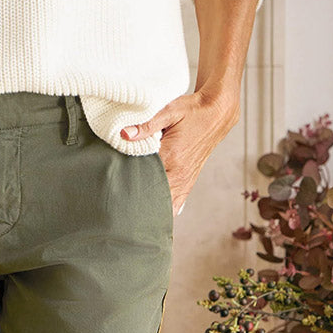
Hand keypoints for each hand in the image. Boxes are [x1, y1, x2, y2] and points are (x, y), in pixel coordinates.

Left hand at [120, 87, 240, 217]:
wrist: (217, 113)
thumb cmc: (193, 111)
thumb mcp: (170, 112)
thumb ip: (146, 125)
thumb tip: (124, 134)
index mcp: (171, 156)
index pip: (144, 176)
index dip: (129, 184)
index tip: (115, 192)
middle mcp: (179, 173)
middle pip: (154, 195)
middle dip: (138, 203)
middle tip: (120, 212)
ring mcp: (185, 180)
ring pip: (166, 204)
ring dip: (152, 211)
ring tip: (135, 221)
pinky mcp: (189, 182)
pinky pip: (178, 203)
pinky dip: (167, 211)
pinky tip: (156, 220)